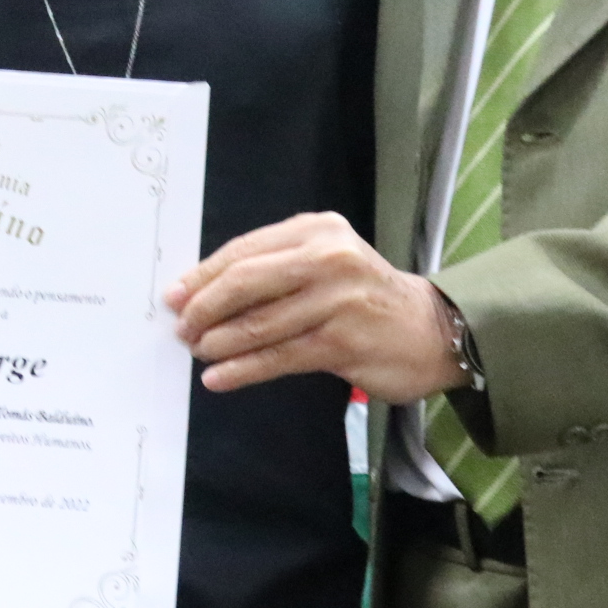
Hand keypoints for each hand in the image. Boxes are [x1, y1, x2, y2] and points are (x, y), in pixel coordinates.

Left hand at [163, 212, 465, 402]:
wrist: (433, 330)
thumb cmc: (365, 296)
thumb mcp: (324, 262)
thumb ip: (273, 268)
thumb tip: (203, 293)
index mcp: (316, 229)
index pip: (244, 250)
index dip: (203, 275)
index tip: (174, 296)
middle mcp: (327, 257)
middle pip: (245, 281)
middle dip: (204, 307)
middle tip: (182, 328)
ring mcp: (337, 299)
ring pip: (259, 323)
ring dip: (219, 342)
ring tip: (198, 352)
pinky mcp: (343, 342)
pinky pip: (278, 357)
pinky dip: (242, 370)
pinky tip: (219, 378)